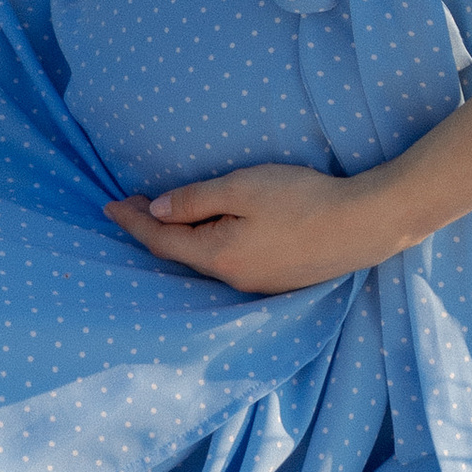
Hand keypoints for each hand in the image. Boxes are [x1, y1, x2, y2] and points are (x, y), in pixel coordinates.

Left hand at [104, 161, 384, 293]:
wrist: (363, 224)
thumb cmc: (301, 200)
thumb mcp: (243, 188)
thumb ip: (196, 199)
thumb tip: (157, 210)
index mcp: (217, 256)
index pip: (160, 240)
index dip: (132, 221)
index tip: (108, 204)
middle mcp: (232, 279)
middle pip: (180, 255)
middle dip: (153, 229)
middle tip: (132, 203)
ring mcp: (256, 283)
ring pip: (204, 261)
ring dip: (182, 238)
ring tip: (168, 215)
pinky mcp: (277, 279)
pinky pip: (228, 263)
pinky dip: (208, 244)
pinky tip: (214, 230)